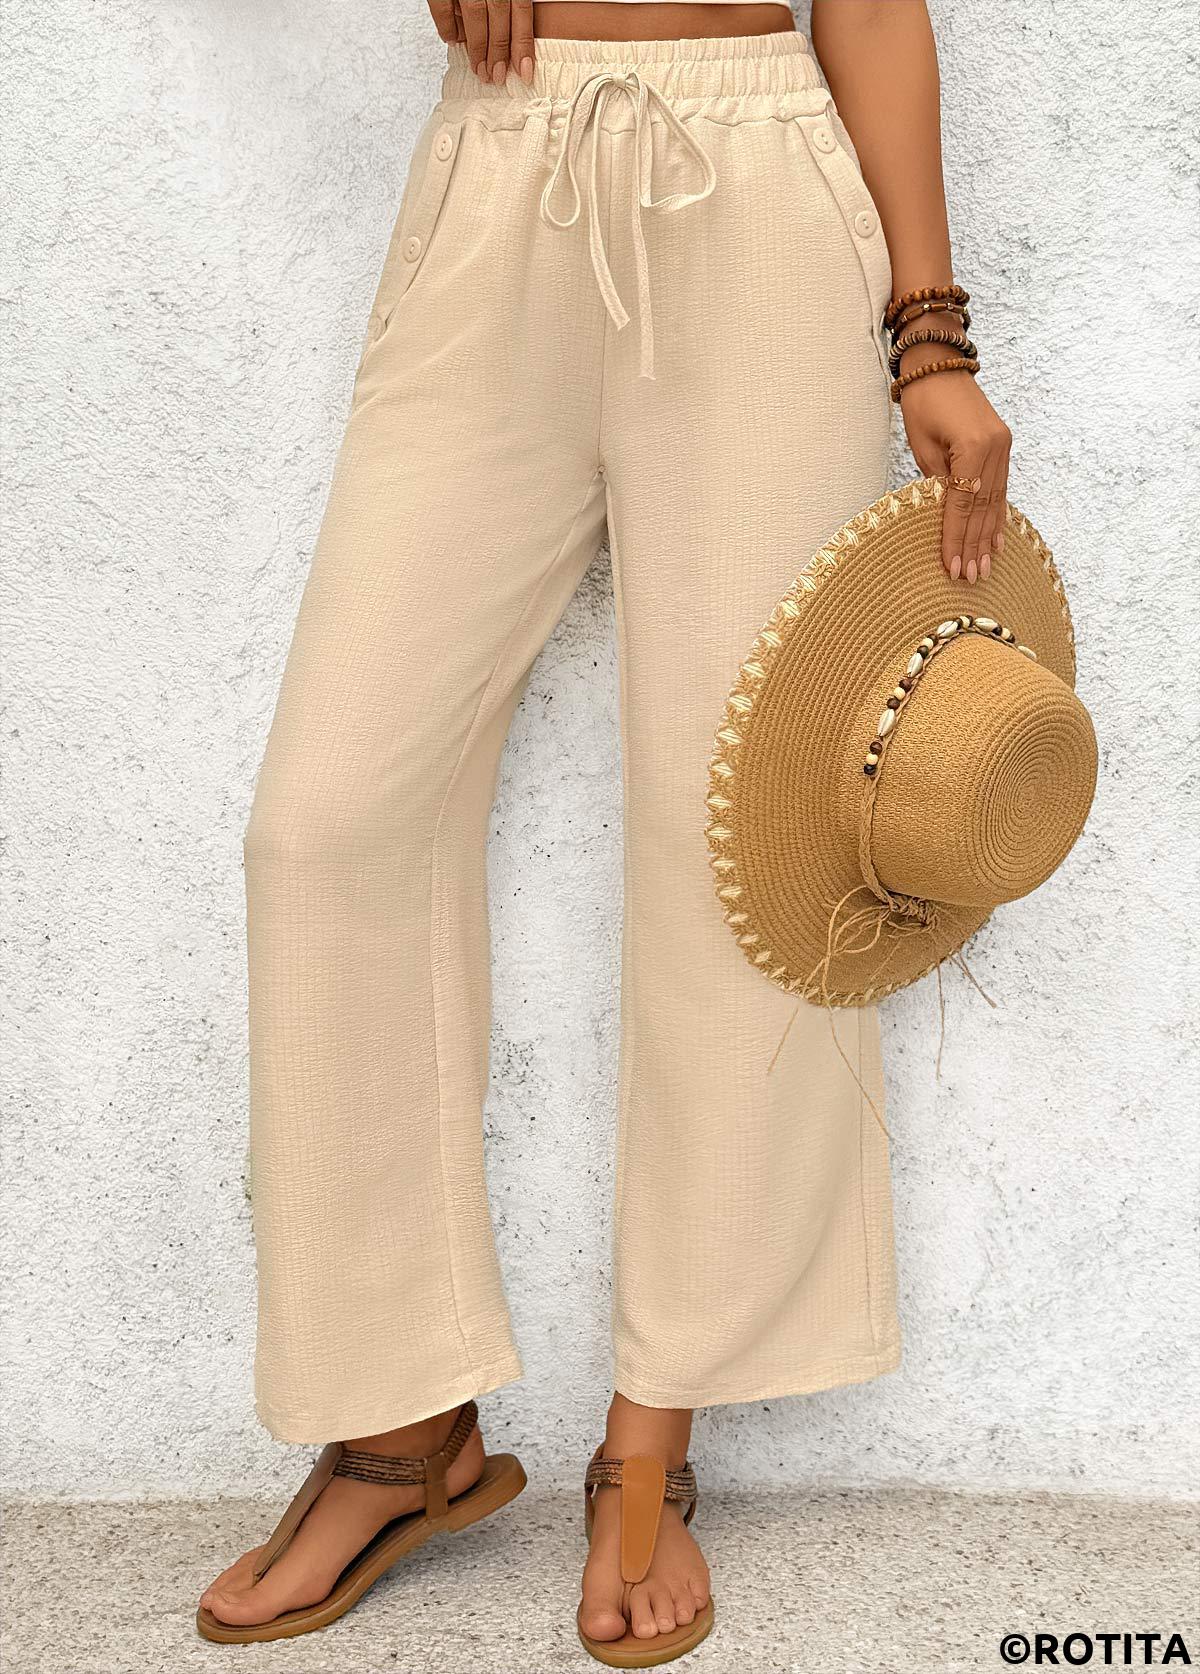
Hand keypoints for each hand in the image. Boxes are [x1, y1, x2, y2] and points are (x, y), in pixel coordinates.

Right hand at [427, 2, 534, 84]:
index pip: (521, 10)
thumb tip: (506, 34)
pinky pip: (442, 6)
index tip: (524, 71)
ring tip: (479, 69)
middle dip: (499, 51)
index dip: (522, 43)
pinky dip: (447, 25)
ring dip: (478, 47)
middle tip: (497, 77)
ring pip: (475, 14)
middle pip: (499, 16)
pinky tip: (452, 41)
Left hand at [899, 357, 1011, 584]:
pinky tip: (996, 538)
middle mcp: (996, 447)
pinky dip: (997, 515)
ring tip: (985, 567)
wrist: (939, 364)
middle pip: (983, 507)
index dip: (956, 539)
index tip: (952, 568)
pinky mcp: (1003, 445)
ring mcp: (1004, 446)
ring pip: (995, 501)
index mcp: (974, 446)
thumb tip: (946, 520)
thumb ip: (938, 483)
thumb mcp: (923, 446)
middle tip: (970, 578)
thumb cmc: (923, 403)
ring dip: (988, 536)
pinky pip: (1001, 487)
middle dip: (974, 546)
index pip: (962, 504)